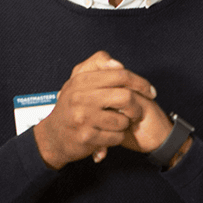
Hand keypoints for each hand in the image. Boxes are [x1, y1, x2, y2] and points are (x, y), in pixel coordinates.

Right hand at [34, 51, 157, 168]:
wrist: (53, 136)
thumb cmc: (71, 106)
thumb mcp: (79, 80)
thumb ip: (98, 64)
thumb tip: (118, 64)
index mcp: (81, 80)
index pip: (120, 75)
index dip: (140, 82)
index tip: (150, 91)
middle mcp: (81, 98)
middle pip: (125, 97)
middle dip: (136, 106)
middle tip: (137, 111)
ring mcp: (83, 119)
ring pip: (122, 120)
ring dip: (125, 124)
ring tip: (118, 124)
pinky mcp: (86, 138)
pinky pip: (116, 137)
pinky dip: (117, 137)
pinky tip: (109, 135)